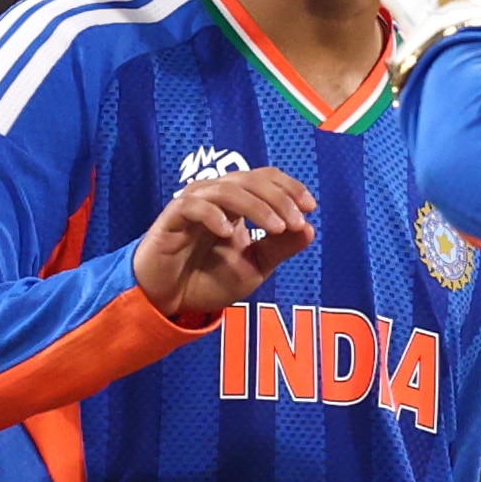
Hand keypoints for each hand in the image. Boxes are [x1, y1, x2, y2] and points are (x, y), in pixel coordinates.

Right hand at [130, 166, 312, 323]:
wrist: (170, 302)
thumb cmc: (207, 280)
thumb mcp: (254, 267)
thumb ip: (280, 248)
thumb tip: (310, 228)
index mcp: (236, 203)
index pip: (265, 179)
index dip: (289, 187)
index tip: (311, 206)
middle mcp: (216, 197)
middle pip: (251, 179)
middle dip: (279, 198)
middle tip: (295, 221)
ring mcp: (193, 204)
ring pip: (228, 190)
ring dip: (257, 207)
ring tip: (275, 229)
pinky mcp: (172, 217)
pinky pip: (194, 206)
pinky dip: (214, 215)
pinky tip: (228, 233)